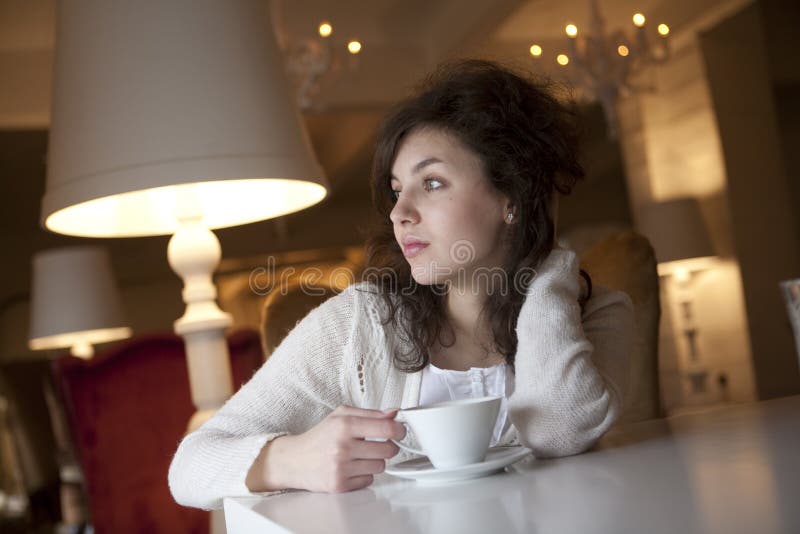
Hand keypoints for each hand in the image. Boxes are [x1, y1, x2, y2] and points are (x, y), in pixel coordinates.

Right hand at [251, 406, 404, 492]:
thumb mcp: (340, 415)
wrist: (294, 460)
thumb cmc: (319, 437)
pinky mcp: (340, 485)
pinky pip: (369, 480)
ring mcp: (341, 468)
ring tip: (360, 456)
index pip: (386, 429)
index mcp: (344, 425)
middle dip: (388, 447)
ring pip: (380, 466)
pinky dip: (364, 474)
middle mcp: (343, 447)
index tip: (401, 431)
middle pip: (388, 450)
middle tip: (379, 444)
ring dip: (375, 461)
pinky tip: (351, 468)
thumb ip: (369, 413)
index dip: (400, 430)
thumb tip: (393, 413)